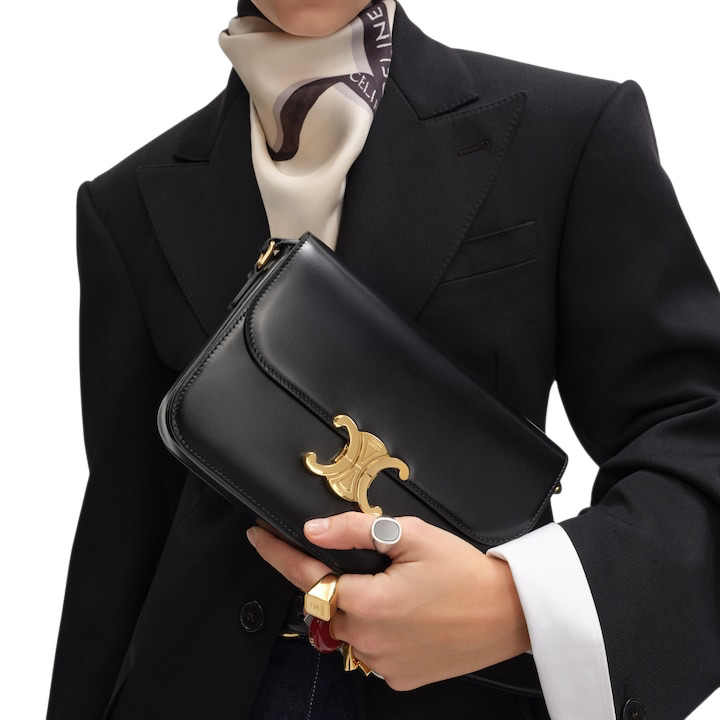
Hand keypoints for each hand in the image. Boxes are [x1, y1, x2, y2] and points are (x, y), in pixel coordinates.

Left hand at [247, 512, 529, 689]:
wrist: (509, 613)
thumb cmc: (465, 572)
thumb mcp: (411, 536)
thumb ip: (355, 532)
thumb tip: (313, 530)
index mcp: (368, 603)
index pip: (306, 576)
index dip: (277, 554)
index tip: (258, 536)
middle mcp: (369, 640)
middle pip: (327, 603)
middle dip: (333, 580)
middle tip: (371, 563)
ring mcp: (383, 664)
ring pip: (347, 627)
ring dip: (356, 606)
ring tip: (397, 588)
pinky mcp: (399, 677)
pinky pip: (369, 649)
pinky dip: (375, 629)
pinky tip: (405, 614)